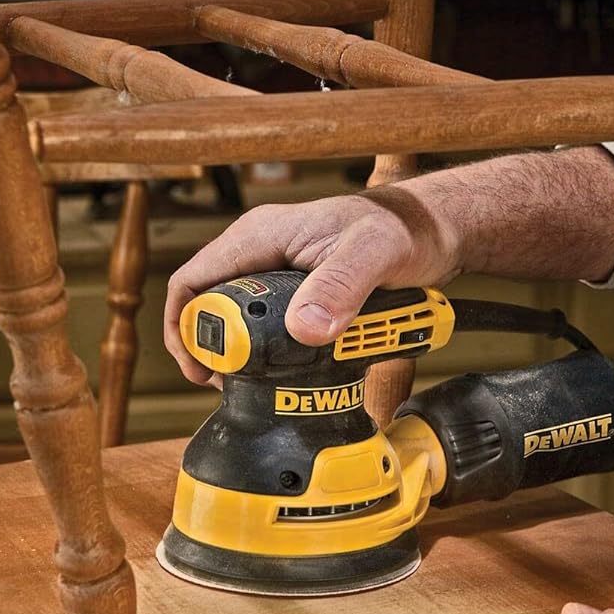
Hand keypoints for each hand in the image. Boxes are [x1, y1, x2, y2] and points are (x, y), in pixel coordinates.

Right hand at [163, 187, 463, 384]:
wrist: (430, 230)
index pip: (193, 279)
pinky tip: (278, 371)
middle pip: (206, 304)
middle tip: (224, 384)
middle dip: (207, 348)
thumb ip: (340, 286)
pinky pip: (262, 322)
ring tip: (248, 384)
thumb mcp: (373, 254)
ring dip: (235, 353)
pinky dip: (263, 349)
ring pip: (233, 317)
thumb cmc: (402, 228)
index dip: (184, 327)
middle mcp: (259, 250)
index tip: (200, 369)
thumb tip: (304, 328)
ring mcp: (274, 271)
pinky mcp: (294, 290)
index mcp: (261, 235)